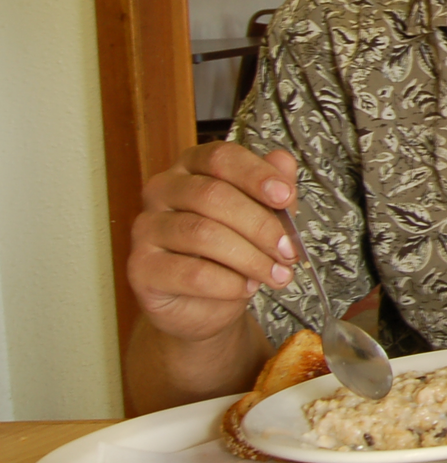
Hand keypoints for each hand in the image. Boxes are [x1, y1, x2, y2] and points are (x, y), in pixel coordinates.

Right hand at [128, 141, 299, 343]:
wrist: (205, 304)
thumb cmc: (231, 251)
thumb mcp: (261, 216)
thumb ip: (271, 189)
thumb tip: (282, 161)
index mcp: (192, 166)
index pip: (221, 157)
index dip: (255, 174)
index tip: (285, 196)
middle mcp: (163, 190)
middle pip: (213, 195)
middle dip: (260, 225)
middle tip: (288, 250)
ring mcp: (147, 228)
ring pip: (203, 234)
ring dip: (250, 257)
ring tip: (276, 274)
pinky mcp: (141, 267)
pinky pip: (191, 272)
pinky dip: (228, 283)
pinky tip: (246, 288)